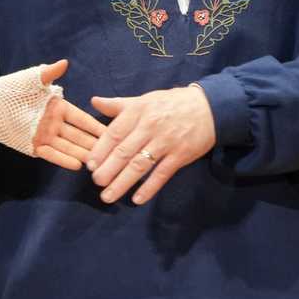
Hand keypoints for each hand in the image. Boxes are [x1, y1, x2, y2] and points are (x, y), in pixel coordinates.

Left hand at [27, 60, 106, 170]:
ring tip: (99, 162)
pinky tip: (78, 165)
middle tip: (115, 153)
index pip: (81, 118)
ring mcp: (45, 136)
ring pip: (68, 146)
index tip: (113, 132)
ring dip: (83, 154)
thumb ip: (49, 73)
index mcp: (57, 107)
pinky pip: (52, 154)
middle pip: (79, 135)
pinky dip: (63, 159)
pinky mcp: (34, 147)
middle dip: (95, 144)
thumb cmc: (10, 89)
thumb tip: (65, 62)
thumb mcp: (31, 79)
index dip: (96, 126)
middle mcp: (54, 123)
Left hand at [86, 83, 216, 204]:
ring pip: (139, 165)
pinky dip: (149, 188)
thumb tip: (94, 101)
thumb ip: (119, 104)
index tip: (89, 165)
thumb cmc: (171, 103)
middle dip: (108, 169)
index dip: (100, 150)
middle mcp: (150, 126)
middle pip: (124, 152)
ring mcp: (166, 142)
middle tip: (96, 183)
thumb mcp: (144, 99)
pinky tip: (137, 199)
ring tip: (108, 196)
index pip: (114, 133)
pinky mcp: (181, 155)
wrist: (209, 107)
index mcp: (138, 111)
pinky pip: (162, 174)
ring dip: (122, 182)